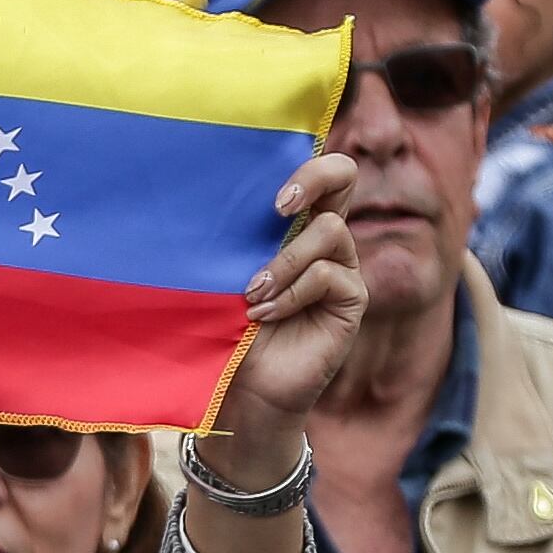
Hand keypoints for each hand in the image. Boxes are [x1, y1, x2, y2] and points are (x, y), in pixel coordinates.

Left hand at [221, 152, 362, 462]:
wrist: (242, 388)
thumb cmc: (223, 326)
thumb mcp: (221, 274)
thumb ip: (227, 239)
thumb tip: (202, 196)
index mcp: (291, 221)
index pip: (313, 169)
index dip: (304, 165)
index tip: (271, 195)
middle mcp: (321, 235)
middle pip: (342, 175)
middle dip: (312, 180)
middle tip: (278, 209)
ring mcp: (341, 265)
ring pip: (330, 231)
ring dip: (285, 261)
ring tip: (251, 293)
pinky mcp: (351, 299)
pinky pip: (330, 276)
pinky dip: (293, 293)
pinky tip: (265, 313)